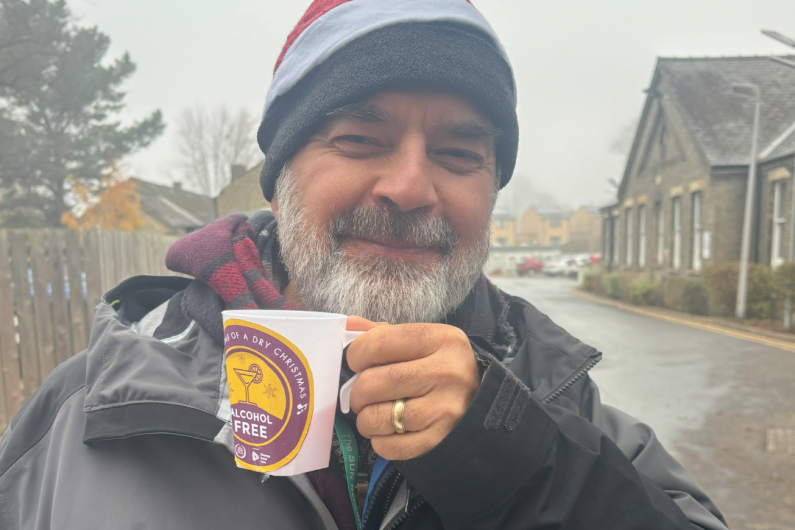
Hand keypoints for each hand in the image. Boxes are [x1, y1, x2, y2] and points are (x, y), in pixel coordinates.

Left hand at [345, 316, 480, 459]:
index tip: (357, 363)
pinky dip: (380, 441)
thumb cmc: (444, 370)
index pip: (379, 342)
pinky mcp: (439, 441)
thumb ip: (385, 333)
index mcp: (442, 339)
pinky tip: (391, 432)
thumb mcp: (425, 343)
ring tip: (376, 414)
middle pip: (373, 383)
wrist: (486, 407)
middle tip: (362, 395)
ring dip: (366, 419)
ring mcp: (444, 410)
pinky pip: (388, 447)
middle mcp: (446, 373)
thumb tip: (348, 325)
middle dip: (357, 392)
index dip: (356, 355)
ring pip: (376, 418)